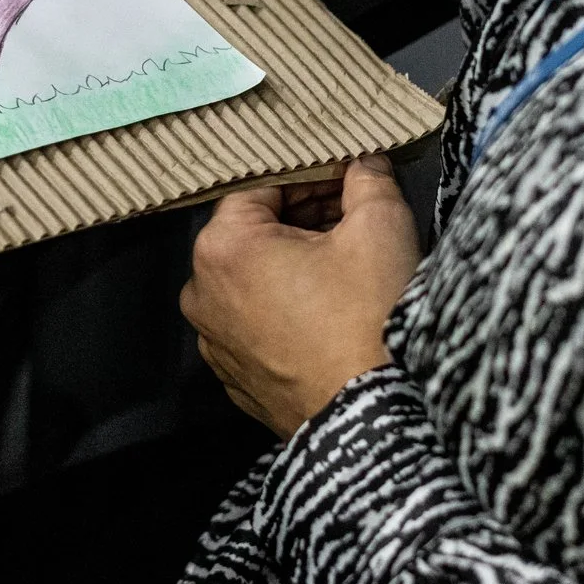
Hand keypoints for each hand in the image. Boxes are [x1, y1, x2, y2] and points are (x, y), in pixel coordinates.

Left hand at [182, 154, 419, 436]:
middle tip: (355, 222)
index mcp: (223, 248)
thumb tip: (364, 162)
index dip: (311, 179)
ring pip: (254, 282)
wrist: (376, 420)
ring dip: (295, 267)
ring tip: (349, 269)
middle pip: (253, 235)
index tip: (349, 183)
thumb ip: (368, 179)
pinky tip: (333, 316)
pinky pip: (258, 327)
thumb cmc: (371, 318)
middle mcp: (202, 294)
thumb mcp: (380, 227)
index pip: (261, 189)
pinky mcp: (237, 380)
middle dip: (303, 222)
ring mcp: (216, 343)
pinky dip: (288, 313)